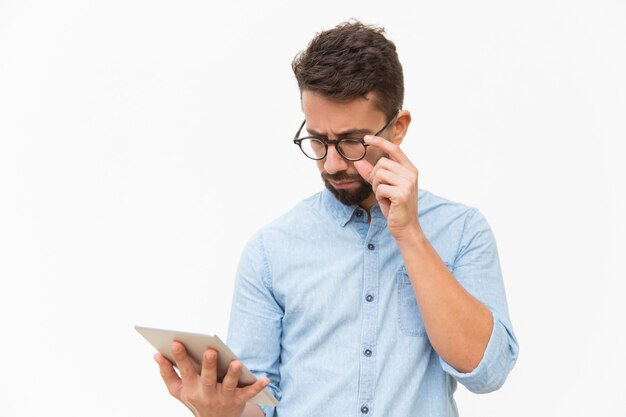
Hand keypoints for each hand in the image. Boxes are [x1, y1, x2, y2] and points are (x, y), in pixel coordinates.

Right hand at [154, 341, 268, 416]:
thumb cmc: (196, 399)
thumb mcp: (178, 391)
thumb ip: (167, 373)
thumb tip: (157, 354)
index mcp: (191, 387)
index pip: (185, 371)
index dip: (179, 357)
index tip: (176, 342)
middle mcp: (206, 393)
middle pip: (207, 378)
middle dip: (208, 365)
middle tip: (209, 351)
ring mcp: (223, 398)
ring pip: (228, 385)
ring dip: (233, 374)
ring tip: (237, 363)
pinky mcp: (238, 401)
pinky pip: (249, 394)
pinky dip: (257, 386)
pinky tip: (265, 379)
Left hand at [354, 135, 421, 239]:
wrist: (405, 227)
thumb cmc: (395, 207)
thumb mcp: (382, 187)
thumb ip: (371, 174)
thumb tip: (358, 161)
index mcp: (410, 169)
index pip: (394, 149)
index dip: (379, 142)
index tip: (366, 138)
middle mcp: (411, 173)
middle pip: (382, 163)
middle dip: (375, 177)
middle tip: (382, 190)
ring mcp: (408, 183)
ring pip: (379, 174)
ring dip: (376, 187)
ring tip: (385, 196)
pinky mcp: (402, 194)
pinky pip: (380, 188)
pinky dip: (379, 196)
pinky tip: (387, 203)